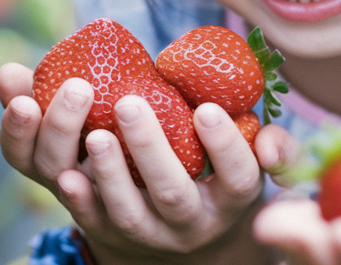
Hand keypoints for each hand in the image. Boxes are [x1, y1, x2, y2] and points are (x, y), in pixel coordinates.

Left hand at [0, 62, 286, 263]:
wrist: (191, 233)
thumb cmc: (223, 176)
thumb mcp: (254, 162)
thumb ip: (273, 145)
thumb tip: (269, 143)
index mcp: (232, 198)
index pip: (237, 177)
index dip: (225, 146)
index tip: (206, 109)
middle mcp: (194, 223)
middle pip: (173, 194)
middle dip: (150, 149)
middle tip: (129, 103)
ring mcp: (153, 235)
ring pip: (130, 214)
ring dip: (110, 175)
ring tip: (96, 135)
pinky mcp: (115, 238)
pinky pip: (94, 224)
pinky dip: (80, 201)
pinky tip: (67, 174)